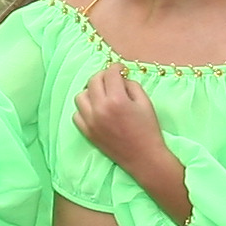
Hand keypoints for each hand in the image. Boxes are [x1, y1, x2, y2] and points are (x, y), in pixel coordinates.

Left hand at [70, 62, 175, 180]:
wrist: (144, 158)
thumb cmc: (148, 130)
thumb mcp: (145, 103)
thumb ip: (131, 85)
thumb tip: (120, 78)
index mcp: (116, 100)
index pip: (109, 74)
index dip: (116, 68)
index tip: (120, 69)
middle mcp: (100, 109)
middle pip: (93, 81)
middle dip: (103, 76)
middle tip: (112, 79)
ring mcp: (91, 121)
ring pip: (80, 96)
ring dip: (90, 91)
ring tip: (102, 94)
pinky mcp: (87, 132)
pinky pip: (77, 114)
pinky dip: (84, 109)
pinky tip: (95, 109)